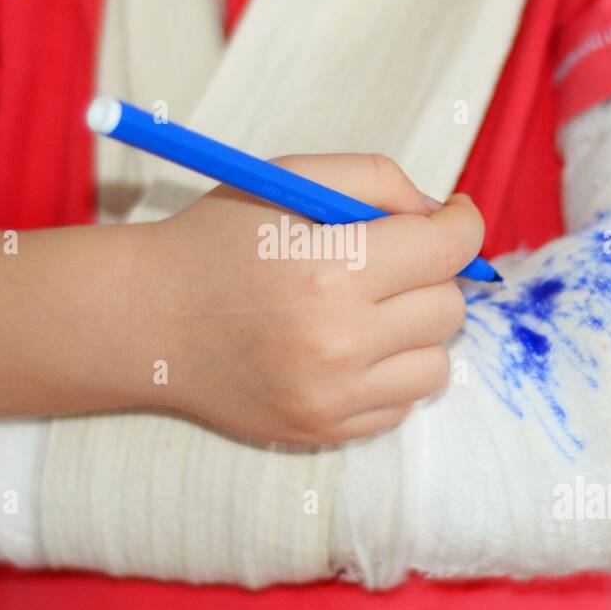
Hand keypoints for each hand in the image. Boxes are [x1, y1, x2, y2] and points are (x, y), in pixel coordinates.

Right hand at [141, 154, 485, 443]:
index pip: (448, 249)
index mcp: (332, 268)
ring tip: (368, 309)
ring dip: (416, 330)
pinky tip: (346, 348)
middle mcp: (339, 340)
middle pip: (449, 306)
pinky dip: (388, 373)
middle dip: (430, 274)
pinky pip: (402, 403)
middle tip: (388, 261)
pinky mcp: (325, 430)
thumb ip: (377, 180)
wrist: (148, 321)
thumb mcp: (289, 179)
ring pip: (436, 363)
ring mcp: (333, 395)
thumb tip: (445, 216)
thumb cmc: (218, 240)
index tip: (451, 218)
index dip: (461, 225)